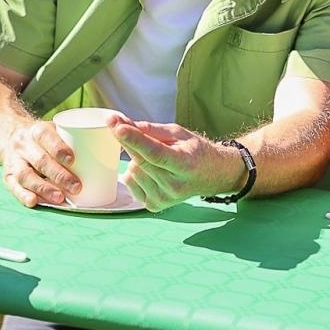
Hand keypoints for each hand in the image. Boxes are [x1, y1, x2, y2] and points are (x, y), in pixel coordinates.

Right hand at [0, 118, 84, 207]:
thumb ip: (81, 138)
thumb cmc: (46, 138)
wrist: (11, 136)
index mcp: (38, 130)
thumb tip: (118, 149)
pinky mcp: (7, 175)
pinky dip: (23, 195)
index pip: (47, 137)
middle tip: (77, 187)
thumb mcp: (58, 130)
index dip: (59, 148)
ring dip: (43, 188)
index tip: (73, 160)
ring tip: (60, 198)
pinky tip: (34, 202)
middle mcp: (23, 144)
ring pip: (26, 175)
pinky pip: (13, 187)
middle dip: (58, 175)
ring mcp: (14, 160)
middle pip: (40, 160)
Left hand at [113, 120, 242, 210]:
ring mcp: (164, 198)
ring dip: (137, 159)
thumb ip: (150, 129)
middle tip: (123, 127)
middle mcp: (175, 185)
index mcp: (185, 164)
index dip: (135, 140)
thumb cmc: (194, 151)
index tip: (118, 128)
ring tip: (156, 160)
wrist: (210, 176)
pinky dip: (135, 172)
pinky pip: (130, 182)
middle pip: (140, 159)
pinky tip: (152, 171)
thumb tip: (121, 123)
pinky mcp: (154, 205)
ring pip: (133, 170)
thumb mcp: (178, 133)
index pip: (155, 152)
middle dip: (129, 141)